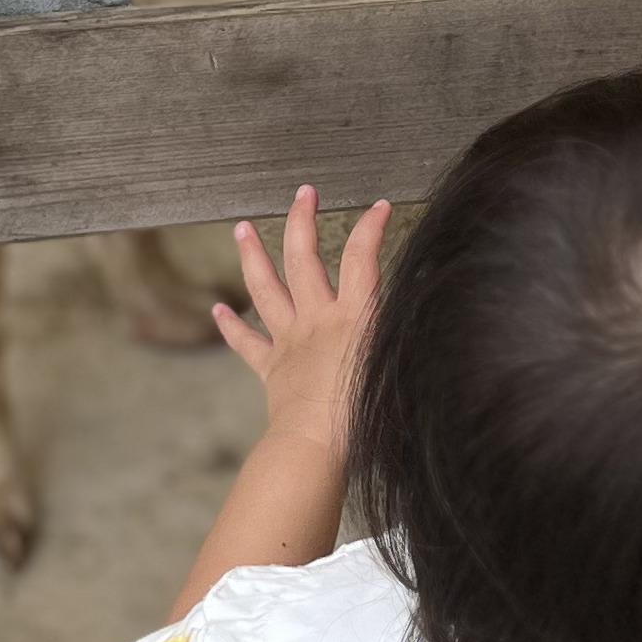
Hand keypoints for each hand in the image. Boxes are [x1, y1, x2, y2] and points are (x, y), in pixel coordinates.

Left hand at [212, 185, 389, 460]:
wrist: (316, 447)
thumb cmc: (363, 418)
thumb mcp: (397, 366)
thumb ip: (403, 335)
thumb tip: (422, 314)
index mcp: (354, 317)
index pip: (363, 257)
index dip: (371, 226)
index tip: (379, 206)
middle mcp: (318, 320)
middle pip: (303, 258)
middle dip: (302, 220)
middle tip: (303, 194)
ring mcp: (291, 341)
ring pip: (266, 288)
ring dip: (253, 255)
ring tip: (241, 228)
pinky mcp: (273, 368)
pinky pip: (247, 342)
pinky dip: (230, 324)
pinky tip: (219, 308)